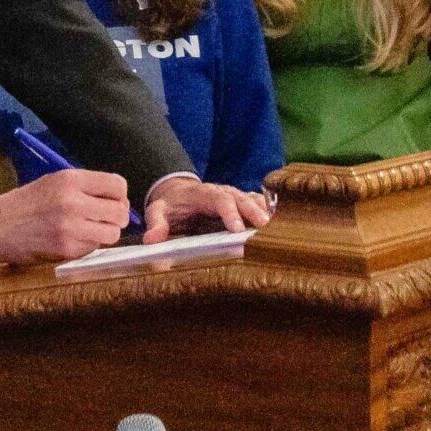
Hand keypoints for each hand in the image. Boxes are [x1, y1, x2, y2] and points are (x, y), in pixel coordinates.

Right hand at [0, 168, 128, 264]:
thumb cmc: (24, 204)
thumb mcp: (53, 182)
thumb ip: (84, 188)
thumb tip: (118, 200)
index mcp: (70, 179)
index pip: (118, 185)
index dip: (119, 196)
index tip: (110, 202)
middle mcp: (73, 200)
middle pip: (120, 212)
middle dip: (115, 218)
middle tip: (101, 221)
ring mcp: (70, 226)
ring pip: (112, 233)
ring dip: (104, 234)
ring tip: (87, 232)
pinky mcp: (66, 249)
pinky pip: (95, 248)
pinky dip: (88, 246)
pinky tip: (72, 241)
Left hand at [140, 175, 270, 241]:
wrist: (176, 190)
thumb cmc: (170, 204)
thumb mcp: (158, 211)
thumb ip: (156, 224)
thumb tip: (152, 241)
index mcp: (202, 194)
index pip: (219, 200)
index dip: (230, 214)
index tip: (237, 231)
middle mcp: (221, 191)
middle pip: (240, 199)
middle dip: (253, 213)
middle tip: (265, 228)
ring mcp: (232, 195)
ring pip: (250, 199)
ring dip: (263, 211)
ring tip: (276, 227)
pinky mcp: (238, 200)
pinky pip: (255, 201)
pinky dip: (266, 209)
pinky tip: (278, 221)